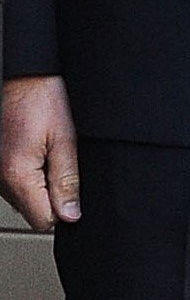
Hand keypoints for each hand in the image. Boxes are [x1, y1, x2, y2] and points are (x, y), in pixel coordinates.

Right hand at [0, 76, 77, 230]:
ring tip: (49, 154)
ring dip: (42, 184)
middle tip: (61, 164)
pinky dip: (31, 175)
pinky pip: (16, 184)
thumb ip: (67, 180)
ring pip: (24, 199)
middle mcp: (1, 180)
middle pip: (33, 210)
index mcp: (17, 176)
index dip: (64, 210)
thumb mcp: (65, 139)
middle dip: (53, 196)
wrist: (22, 79)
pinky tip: (38, 153)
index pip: (43, 220)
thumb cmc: (41, 101)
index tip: (73, 193)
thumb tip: (71, 214)